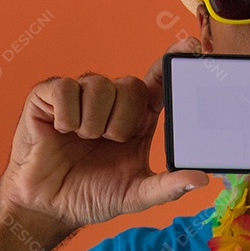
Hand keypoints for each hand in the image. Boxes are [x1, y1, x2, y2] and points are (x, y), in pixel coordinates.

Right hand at [0, 37, 209, 230]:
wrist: (47, 206)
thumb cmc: (91, 195)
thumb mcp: (135, 195)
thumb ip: (168, 188)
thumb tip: (202, 180)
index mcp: (137, 118)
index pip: (160, 80)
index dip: (174, 59)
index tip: (191, 45)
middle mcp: (111, 101)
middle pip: (132, 85)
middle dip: (121, 121)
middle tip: (107, 143)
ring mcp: (80, 95)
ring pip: (99, 85)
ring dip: (93, 123)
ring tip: (82, 140)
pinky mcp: (49, 95)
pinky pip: (66, 88)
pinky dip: (67, 116)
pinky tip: (61, 130)